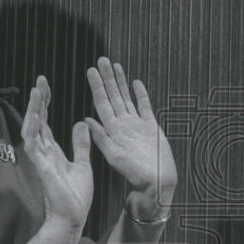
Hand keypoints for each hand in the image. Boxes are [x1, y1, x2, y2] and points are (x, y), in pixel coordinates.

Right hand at [22, 76, 93, 232]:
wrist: (72, 217)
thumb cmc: (75, 196)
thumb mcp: (83, 164)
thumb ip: (81, 145)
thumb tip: (82, 123)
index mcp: (53, 151)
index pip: (46, 122)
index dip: (45, 104)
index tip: (45, 86)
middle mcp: (44, 152)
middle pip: (37, 120)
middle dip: (38, 100)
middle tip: (40, 80)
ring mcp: (40, 158)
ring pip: (33, 128)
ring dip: (34, 109)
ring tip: (37, 90)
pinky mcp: (41, 166)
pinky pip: (34, 144)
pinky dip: (34, 128)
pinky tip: (36, 115)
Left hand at [85, 57, 177, 218]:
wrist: (157, 183)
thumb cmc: (135, 174)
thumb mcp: (114, 157)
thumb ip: (101, 138)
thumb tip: (86, 120)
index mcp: (113, 130)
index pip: (102, 103)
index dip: (97, 87)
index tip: (91, 71)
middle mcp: (123, 125)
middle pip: (113, 96)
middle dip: (107, 78)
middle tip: (102, 60)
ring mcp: (137, 125)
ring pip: (127, 98)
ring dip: (121, 82)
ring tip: (116, 65)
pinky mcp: (151, 127)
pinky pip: (144, 107)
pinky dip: (140, 94)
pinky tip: (135, 83)